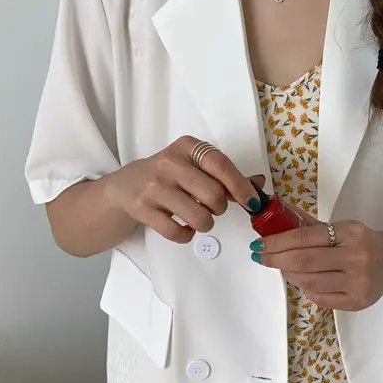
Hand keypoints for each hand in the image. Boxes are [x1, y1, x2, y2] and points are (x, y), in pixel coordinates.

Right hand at [103, 135, 263, 243]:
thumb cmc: (168, 177)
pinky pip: (178, 232)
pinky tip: (182, 227)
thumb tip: (259, 184)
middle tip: (211, 207)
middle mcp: (169, 163)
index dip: (240, 186)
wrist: (123, 187)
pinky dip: (186, 235)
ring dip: (205, 224)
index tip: (252, 202)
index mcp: (187, 147)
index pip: (220, 164)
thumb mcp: (194, 166)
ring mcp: (154, 187)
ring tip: (196, 217)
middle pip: (213, 195)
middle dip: (219, 208)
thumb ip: (226, 176)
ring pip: (199, 217)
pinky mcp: (143, 209)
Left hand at [252, 220, 382, 310]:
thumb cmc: (364, 242)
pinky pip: (320, 298)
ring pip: (310, 282)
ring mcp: (358, 282)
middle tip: (261, 257)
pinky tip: (304, 281)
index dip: (278, 242)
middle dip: (277, 260)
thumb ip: (311, 226)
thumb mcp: (342, 228)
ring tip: (284, 268)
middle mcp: (357, 257)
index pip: (306, 237)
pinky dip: (306, 289)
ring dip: (289, 275)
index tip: (260, 245)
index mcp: (351, 233)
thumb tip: (278, 219)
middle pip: (305, 262)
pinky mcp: (357, 301)